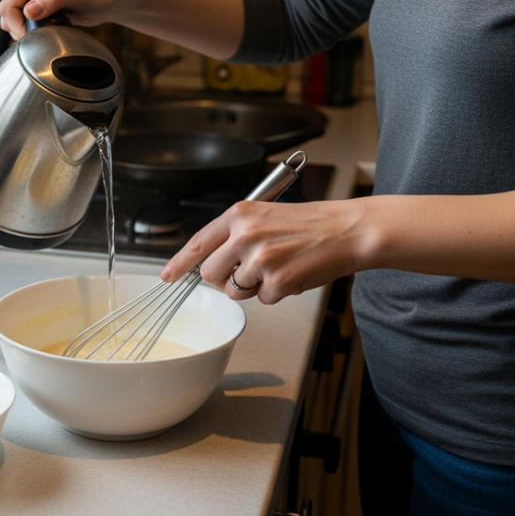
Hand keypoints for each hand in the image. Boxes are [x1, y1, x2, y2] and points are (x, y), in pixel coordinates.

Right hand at [0, 0, 130, 38]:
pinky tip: (49, 31)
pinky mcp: (41, 8)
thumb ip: (52, 1)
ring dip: (26, 30)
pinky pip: (26, 23)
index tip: (30, 36)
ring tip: (48, 30)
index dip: (15, 24)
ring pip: (14, 19)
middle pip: (7, 12)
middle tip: (39, 36)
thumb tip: (28, 12)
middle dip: (18, 28)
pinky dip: (33, 31)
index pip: (8, 4)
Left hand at [160, 200, 366, 303]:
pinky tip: (294, 273)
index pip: (198, 242)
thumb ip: (237, 234)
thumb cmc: (311, 223)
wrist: (348, 229)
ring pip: (235, 291)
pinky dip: (278, 293)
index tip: (167, 275)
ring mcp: (260, 259)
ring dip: (253, 288)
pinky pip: (263, 300)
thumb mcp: (266, 216)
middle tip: (247, 272)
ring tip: (278, 268)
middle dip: (224, 279)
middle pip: (210, 274)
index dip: (179, 262)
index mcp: (239, 215)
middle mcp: (244, 235)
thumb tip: (212, 259)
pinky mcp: (277, 281)